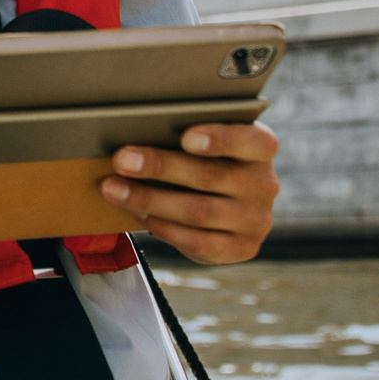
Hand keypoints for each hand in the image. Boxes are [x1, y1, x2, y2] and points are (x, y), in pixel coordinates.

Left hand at [99, 122, 278, 262]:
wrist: (228, 205)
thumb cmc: (206, 160)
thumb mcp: (206, 141)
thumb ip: (184, 134)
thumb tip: (133, 131)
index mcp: (261, 148)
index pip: (250, 141)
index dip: (220, 139)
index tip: (185, 138)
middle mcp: (264, 184)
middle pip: (209, 176)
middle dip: (160, 167)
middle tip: (122, 160)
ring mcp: (256, 220)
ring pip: (197, 211)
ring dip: (149, 199)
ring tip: (114, 188)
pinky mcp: (241, 248)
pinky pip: (197, 241)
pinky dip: (162, 226)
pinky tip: (136, 213)